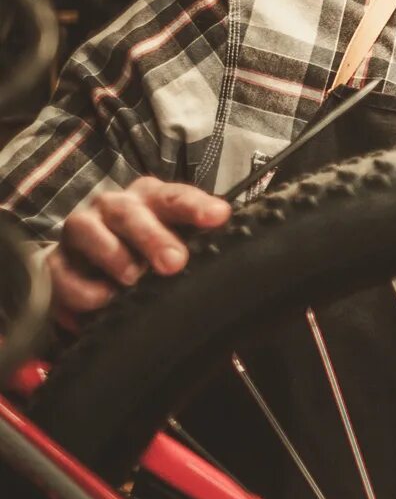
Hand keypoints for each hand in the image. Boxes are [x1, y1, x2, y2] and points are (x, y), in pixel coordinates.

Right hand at [48, 178, 229, 326]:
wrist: (91, 272)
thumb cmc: (149, 254)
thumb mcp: (180, 244)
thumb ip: (201, 246)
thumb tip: (237, 260)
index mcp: (150, 199)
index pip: (174, 196)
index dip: (195, 205)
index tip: (220, 217)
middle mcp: (113, 208)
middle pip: (130, 212)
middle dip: (152, 236)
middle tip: (174, 262)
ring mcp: (81, 231)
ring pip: (88, 230)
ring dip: (113, 255)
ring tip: (132, 279)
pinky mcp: (56, 262)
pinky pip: (61, 271)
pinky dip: (81, 288)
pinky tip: (102, 301)